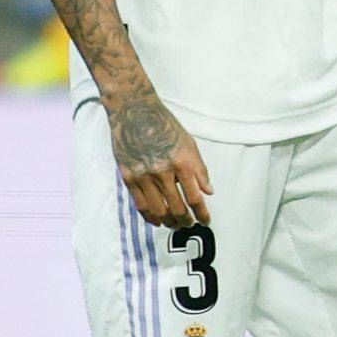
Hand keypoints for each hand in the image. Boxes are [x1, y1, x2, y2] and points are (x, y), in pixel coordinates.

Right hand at [108, 92, 211, 227]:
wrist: (134, 112)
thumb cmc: (165, 126)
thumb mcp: (190, 144)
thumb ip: (199, 169)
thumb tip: (208, 191)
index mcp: (182, 163)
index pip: (195, 197)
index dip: (202, 214)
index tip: (206, 221)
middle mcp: (163, 172)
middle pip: (177, 208)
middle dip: (185, 220)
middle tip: (189, 224)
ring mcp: (143, 176)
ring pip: (158, 210)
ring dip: (169, 222)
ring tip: (175, 224)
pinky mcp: (128, 177)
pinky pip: (140, 204)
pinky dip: (150, 216)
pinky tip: (157, 220)